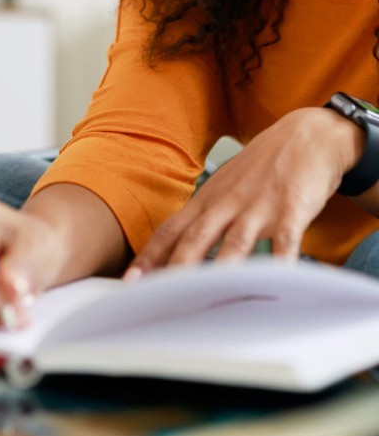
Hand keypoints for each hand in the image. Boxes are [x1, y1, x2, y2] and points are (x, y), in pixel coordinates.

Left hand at [124, 106, 363, 276]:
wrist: (306, 136)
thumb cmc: (261, 169)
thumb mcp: (225, 189)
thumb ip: (204, 221)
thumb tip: (179, 255)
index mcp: (207, 201)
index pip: (170, 231)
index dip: (149, 257)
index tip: (130, 282)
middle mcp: (226, 204)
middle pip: (194, 239)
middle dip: (174, 270)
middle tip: (156, 297)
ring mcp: (258, 207)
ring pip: (234, 243)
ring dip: (218, 271)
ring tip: (205, 299)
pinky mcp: (291, 210)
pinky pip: (285, 243)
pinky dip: (280, 264)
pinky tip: (275, 285)